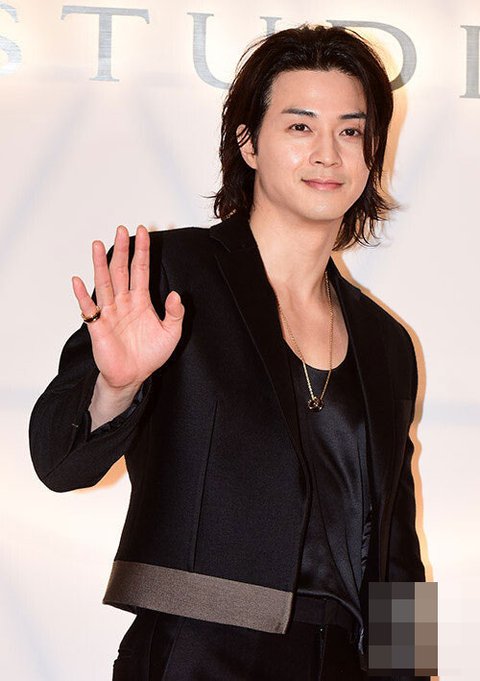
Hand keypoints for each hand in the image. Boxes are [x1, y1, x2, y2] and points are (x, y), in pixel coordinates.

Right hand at [72, 225, 183, 391]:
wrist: (133, 376)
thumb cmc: (150, 355)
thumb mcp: (171, 333)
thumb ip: (176, 313)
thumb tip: (176, 294)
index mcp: (140, 301)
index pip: (141, 270)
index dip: (142, 251)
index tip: (143, 232)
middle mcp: (123, 302)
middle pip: (121, 271)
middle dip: (121, 250)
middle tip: (120, 229)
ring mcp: (109, 313)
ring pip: (104, 283)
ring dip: (99, 264)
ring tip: (97, 244)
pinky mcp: (98, 327)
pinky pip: (89, 309)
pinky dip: (82, 296)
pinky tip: (77, 281)